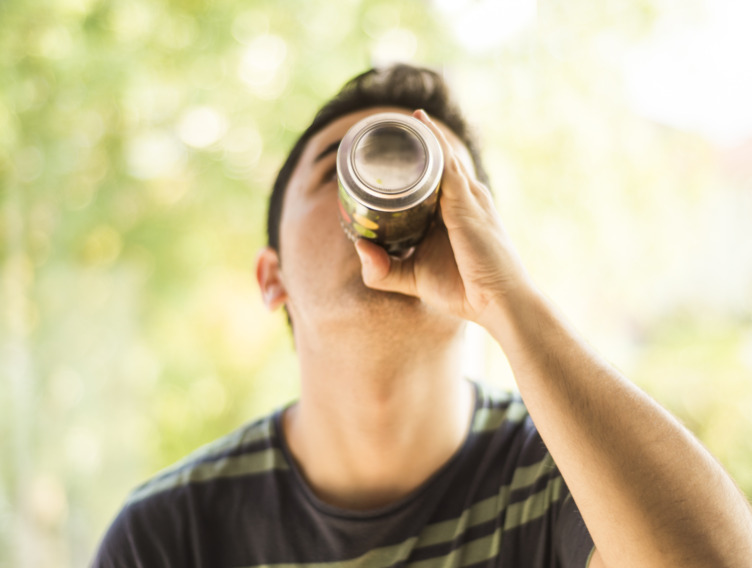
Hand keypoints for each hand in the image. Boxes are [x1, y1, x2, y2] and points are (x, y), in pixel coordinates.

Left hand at [354, 109, 532, 325]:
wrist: (500, 303)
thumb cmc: (463, 290)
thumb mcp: (412, 278)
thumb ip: (382, 269)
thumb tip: (357, 246)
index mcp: (453, 212)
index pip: (429, 177)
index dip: (410, 162)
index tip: (384, 148)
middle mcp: (464, 198)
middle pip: (435, 160)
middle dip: (413, 141)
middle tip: (384, 124)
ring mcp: (468, 197)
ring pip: (440, 155)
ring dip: (422, 133)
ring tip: (398, 115)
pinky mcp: (466, 202)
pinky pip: (446, 164)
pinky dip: (432, 143)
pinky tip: (416, 125)